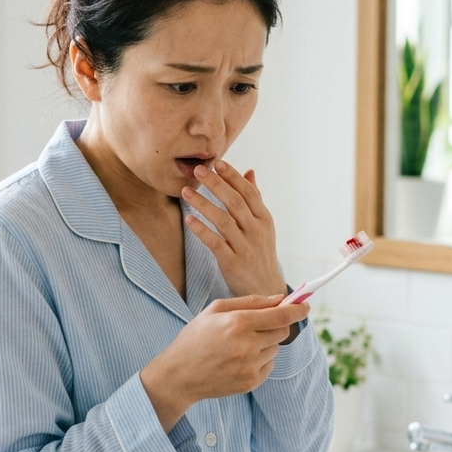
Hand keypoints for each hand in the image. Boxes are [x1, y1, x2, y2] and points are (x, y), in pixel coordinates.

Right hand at [140, 294, 309, 431]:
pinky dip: (259, 360)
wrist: (179, 375)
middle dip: (277, 325)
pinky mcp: (251, 382)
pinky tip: (238, 360)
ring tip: (239, 346)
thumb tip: (279, 299)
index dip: (298, 309)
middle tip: (259, 326)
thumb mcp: (215, 310)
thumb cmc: (195, 338)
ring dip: (265, 344)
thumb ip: (250, 302)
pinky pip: (269, 366)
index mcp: (238, 323)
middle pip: (283, 331)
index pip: (282, 316)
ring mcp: (250, 366)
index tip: (306, 306)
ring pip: (275, 349)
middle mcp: (247, 345)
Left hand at [182, 160, 286, 297]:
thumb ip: (255, 199)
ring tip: (186, 191)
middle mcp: (256, 230)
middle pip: (234, 202)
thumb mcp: (263, 226)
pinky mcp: (232, 263)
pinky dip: (201, 230)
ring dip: (203, 203)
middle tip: (198, 170)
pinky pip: (215, 243)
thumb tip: (249, 171)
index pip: (248, 192)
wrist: (266, 289)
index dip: (233, 176)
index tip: (217, 162)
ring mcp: (245, 247)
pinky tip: (189, 219)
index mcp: (264, 219)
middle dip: (215, 184)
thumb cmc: (260, 253)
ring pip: (223, 220)